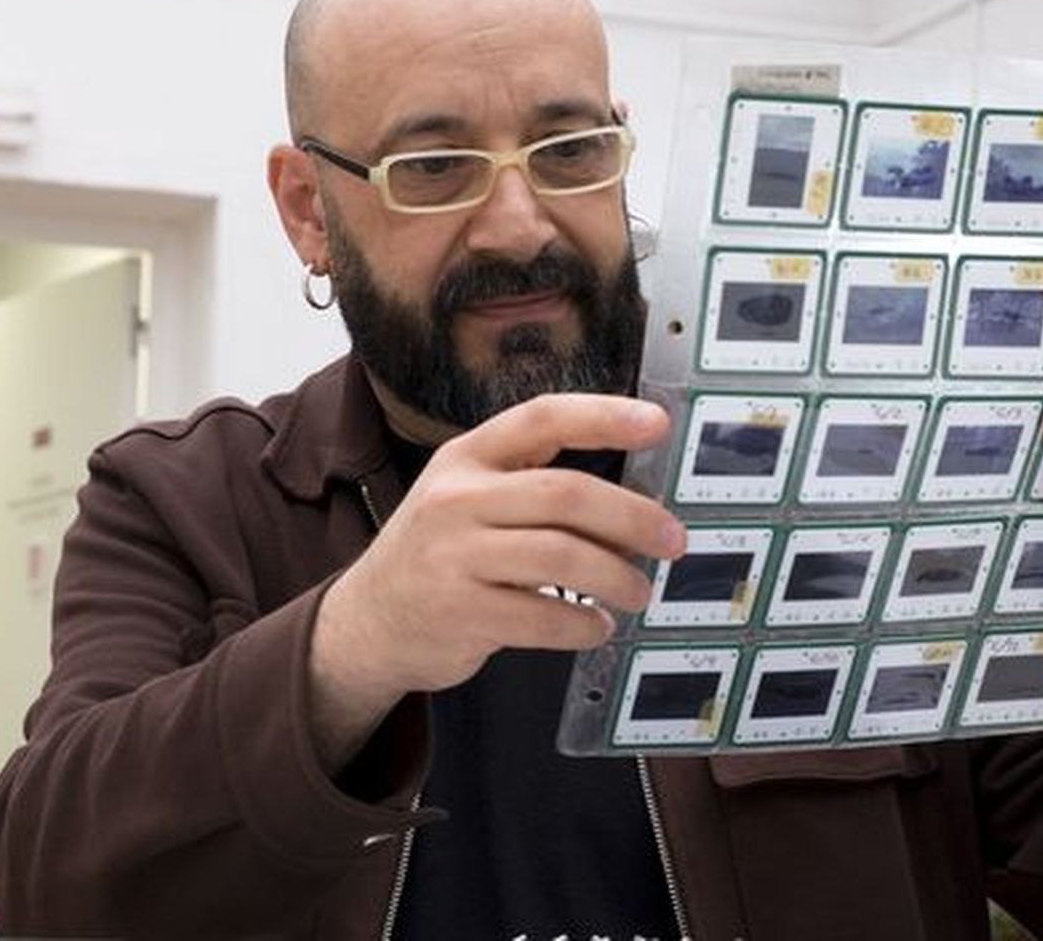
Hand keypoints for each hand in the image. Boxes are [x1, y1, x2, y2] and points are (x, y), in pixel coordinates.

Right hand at [308, 393, 682, 766]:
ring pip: (561, 556)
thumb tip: (634, 507)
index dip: (603, 415)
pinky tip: (595, 626)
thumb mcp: (468, 499)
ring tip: (638, 591)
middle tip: (673, 539)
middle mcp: (455, 498)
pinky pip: (543, 617)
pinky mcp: (459, 611)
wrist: (369, 620)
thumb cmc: (441, 553)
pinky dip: (582, 624)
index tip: (657, 423)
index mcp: (466, 457)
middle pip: (564, 494)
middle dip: (632, 517)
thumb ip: (533, 489)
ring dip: (616, 576)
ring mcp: (453, 555)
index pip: (541, 418)